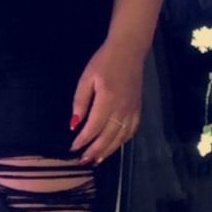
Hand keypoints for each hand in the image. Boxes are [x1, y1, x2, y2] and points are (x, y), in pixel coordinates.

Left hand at [69, 39, 143, 163]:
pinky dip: (122, 142)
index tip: (73, 148)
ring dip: (108, 151)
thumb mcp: (87, 78)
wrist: (129, 51)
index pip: (94, 127)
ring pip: (120, 137)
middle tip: (82, 161)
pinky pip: (131, 131)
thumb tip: (74, 124)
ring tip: (96, 160)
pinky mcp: (138, 109)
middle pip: (108, 136)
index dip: (83, 140)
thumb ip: (80, 101)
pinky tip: (114, 147)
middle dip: (94, 151)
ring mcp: (132, 110)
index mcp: (108, 100)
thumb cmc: (104, 62)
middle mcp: (122, 109)